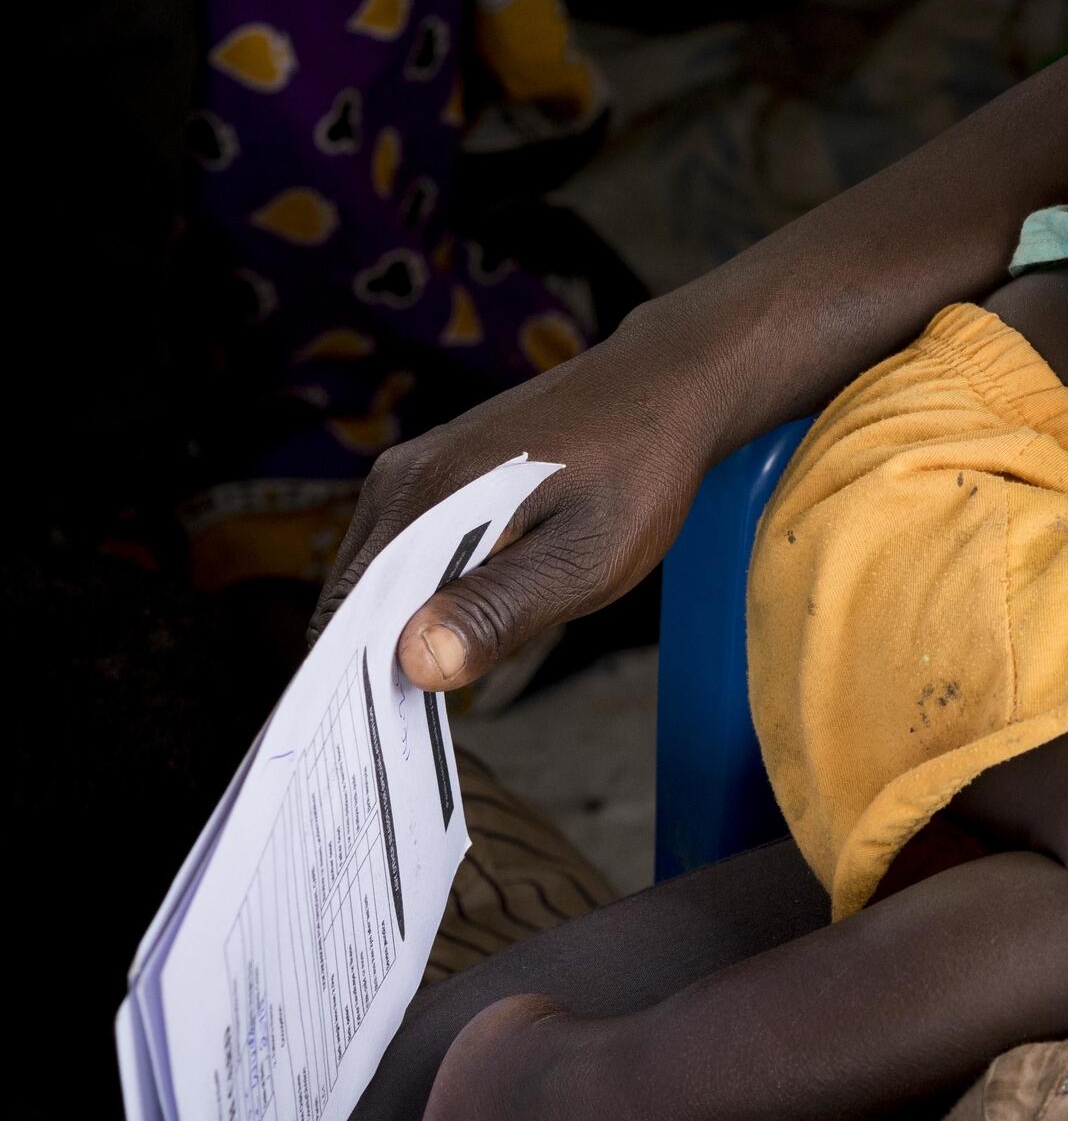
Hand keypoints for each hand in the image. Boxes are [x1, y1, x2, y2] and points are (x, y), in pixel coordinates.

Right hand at [314, 311, 723, 689]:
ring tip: (466, 666)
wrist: (667, 387)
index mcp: (423, 497)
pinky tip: (486, 613)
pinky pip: (414, 551)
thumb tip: (416, 664)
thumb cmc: (640, 474)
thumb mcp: (586, 559)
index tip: (385, 734)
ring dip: (416, 625)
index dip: (359, 679)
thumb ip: (502, 610)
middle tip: (437, 711)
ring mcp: (416, 471)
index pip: (347, 613)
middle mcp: (401, 479)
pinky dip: (436, 592)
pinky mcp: (440, 474)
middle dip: (387, 658)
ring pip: (385, 577)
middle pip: (358, 597)